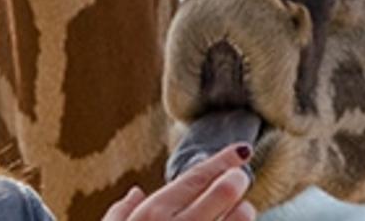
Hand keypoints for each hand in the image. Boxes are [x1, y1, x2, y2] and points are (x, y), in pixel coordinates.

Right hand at [103, 143, 255, 220]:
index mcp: (153, 212)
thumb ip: (121, 211)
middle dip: (236, 180)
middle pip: (223, 193)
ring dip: (243, 211)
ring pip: (236, 220)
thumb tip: (135, 192)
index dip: (222, 161)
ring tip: (243, 207)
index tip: (242, 150)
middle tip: (241, 176)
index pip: (196, 177)